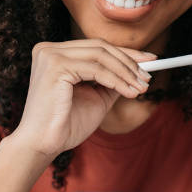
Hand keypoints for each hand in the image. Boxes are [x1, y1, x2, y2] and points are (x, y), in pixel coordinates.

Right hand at [10, 39, 154, 158]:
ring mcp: (50, 55)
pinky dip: (116, 80)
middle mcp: (49, 49)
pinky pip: (96, 69)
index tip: (148, 60)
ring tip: (141, 88)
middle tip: (148, 76)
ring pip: (101, 55)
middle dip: (129, 60)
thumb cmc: (65, 125)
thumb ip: (111, 81)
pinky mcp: (55, 65)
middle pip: (100, 46)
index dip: (125, 52)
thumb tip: (136, 71)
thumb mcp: (95, 97)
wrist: (43, 145)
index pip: (96, 47)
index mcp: (56, 54)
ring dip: (126, 72)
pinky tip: (129, 92)